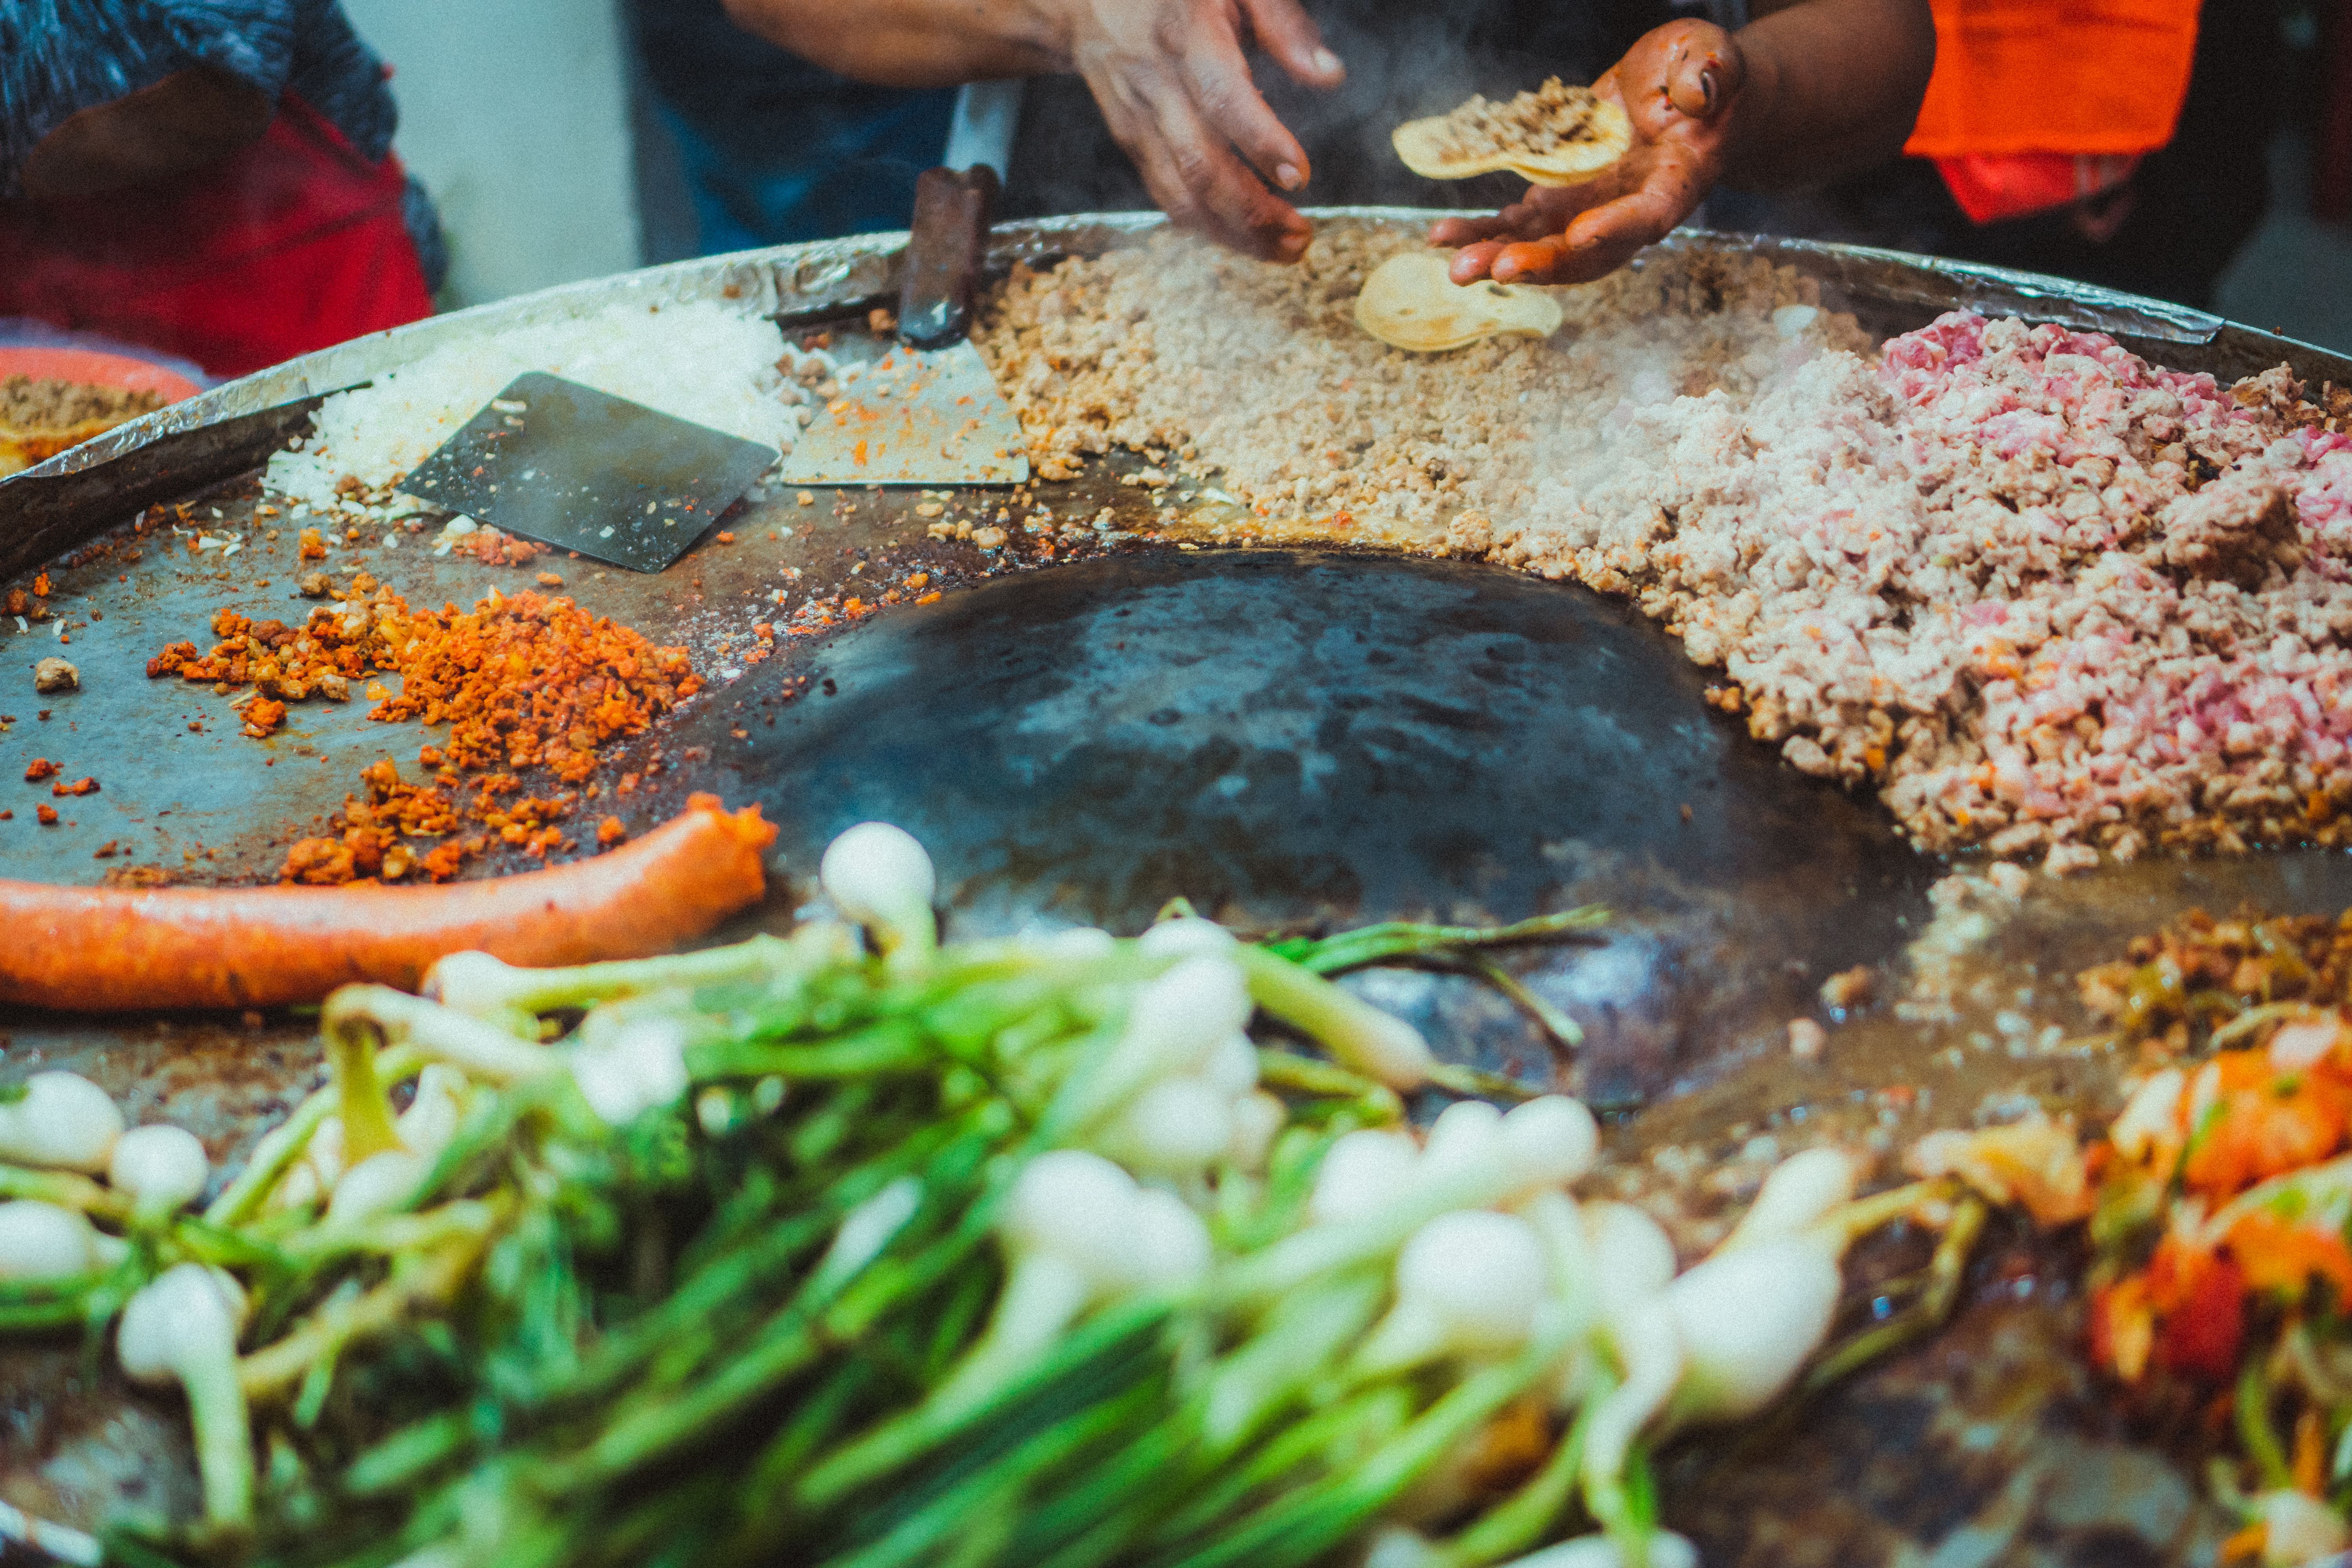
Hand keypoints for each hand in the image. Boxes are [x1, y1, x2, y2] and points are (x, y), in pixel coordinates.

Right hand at [1047, 0, 1344, 261]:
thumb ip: (1284, 25)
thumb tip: (1329, 76)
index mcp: (1187, 35)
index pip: (1222, 97)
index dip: (1261, 142)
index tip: (1301, 176)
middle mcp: (1155, 84)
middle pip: (1199, 164)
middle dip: (1253, 212)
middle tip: (1301, 236)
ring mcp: (1137, 120)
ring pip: (1179, 194)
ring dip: (1233, 234)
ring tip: (1283, 249)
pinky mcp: (1130, 144)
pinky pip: (1166, 196)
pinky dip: (1206, 226)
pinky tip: (1244, 237)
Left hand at [1430, 21, 1741, 285]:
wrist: (1675, 92)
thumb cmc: (1700, 71)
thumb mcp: (1709, 55)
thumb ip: (1707, 72)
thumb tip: (1698, 91)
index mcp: (1674, 183)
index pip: (1647, 216)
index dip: (1615, 228)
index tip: (1580, 234)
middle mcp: (1626, 212)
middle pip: (1586, 253)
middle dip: (1541, 263)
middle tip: (1498, 269)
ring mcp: (1586, 211)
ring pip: (1541, 247)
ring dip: (1498, 259)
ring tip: (1456, 265)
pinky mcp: (1555, 201)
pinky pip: (1515, 226)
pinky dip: (1481, 232)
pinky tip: (1444, 235)